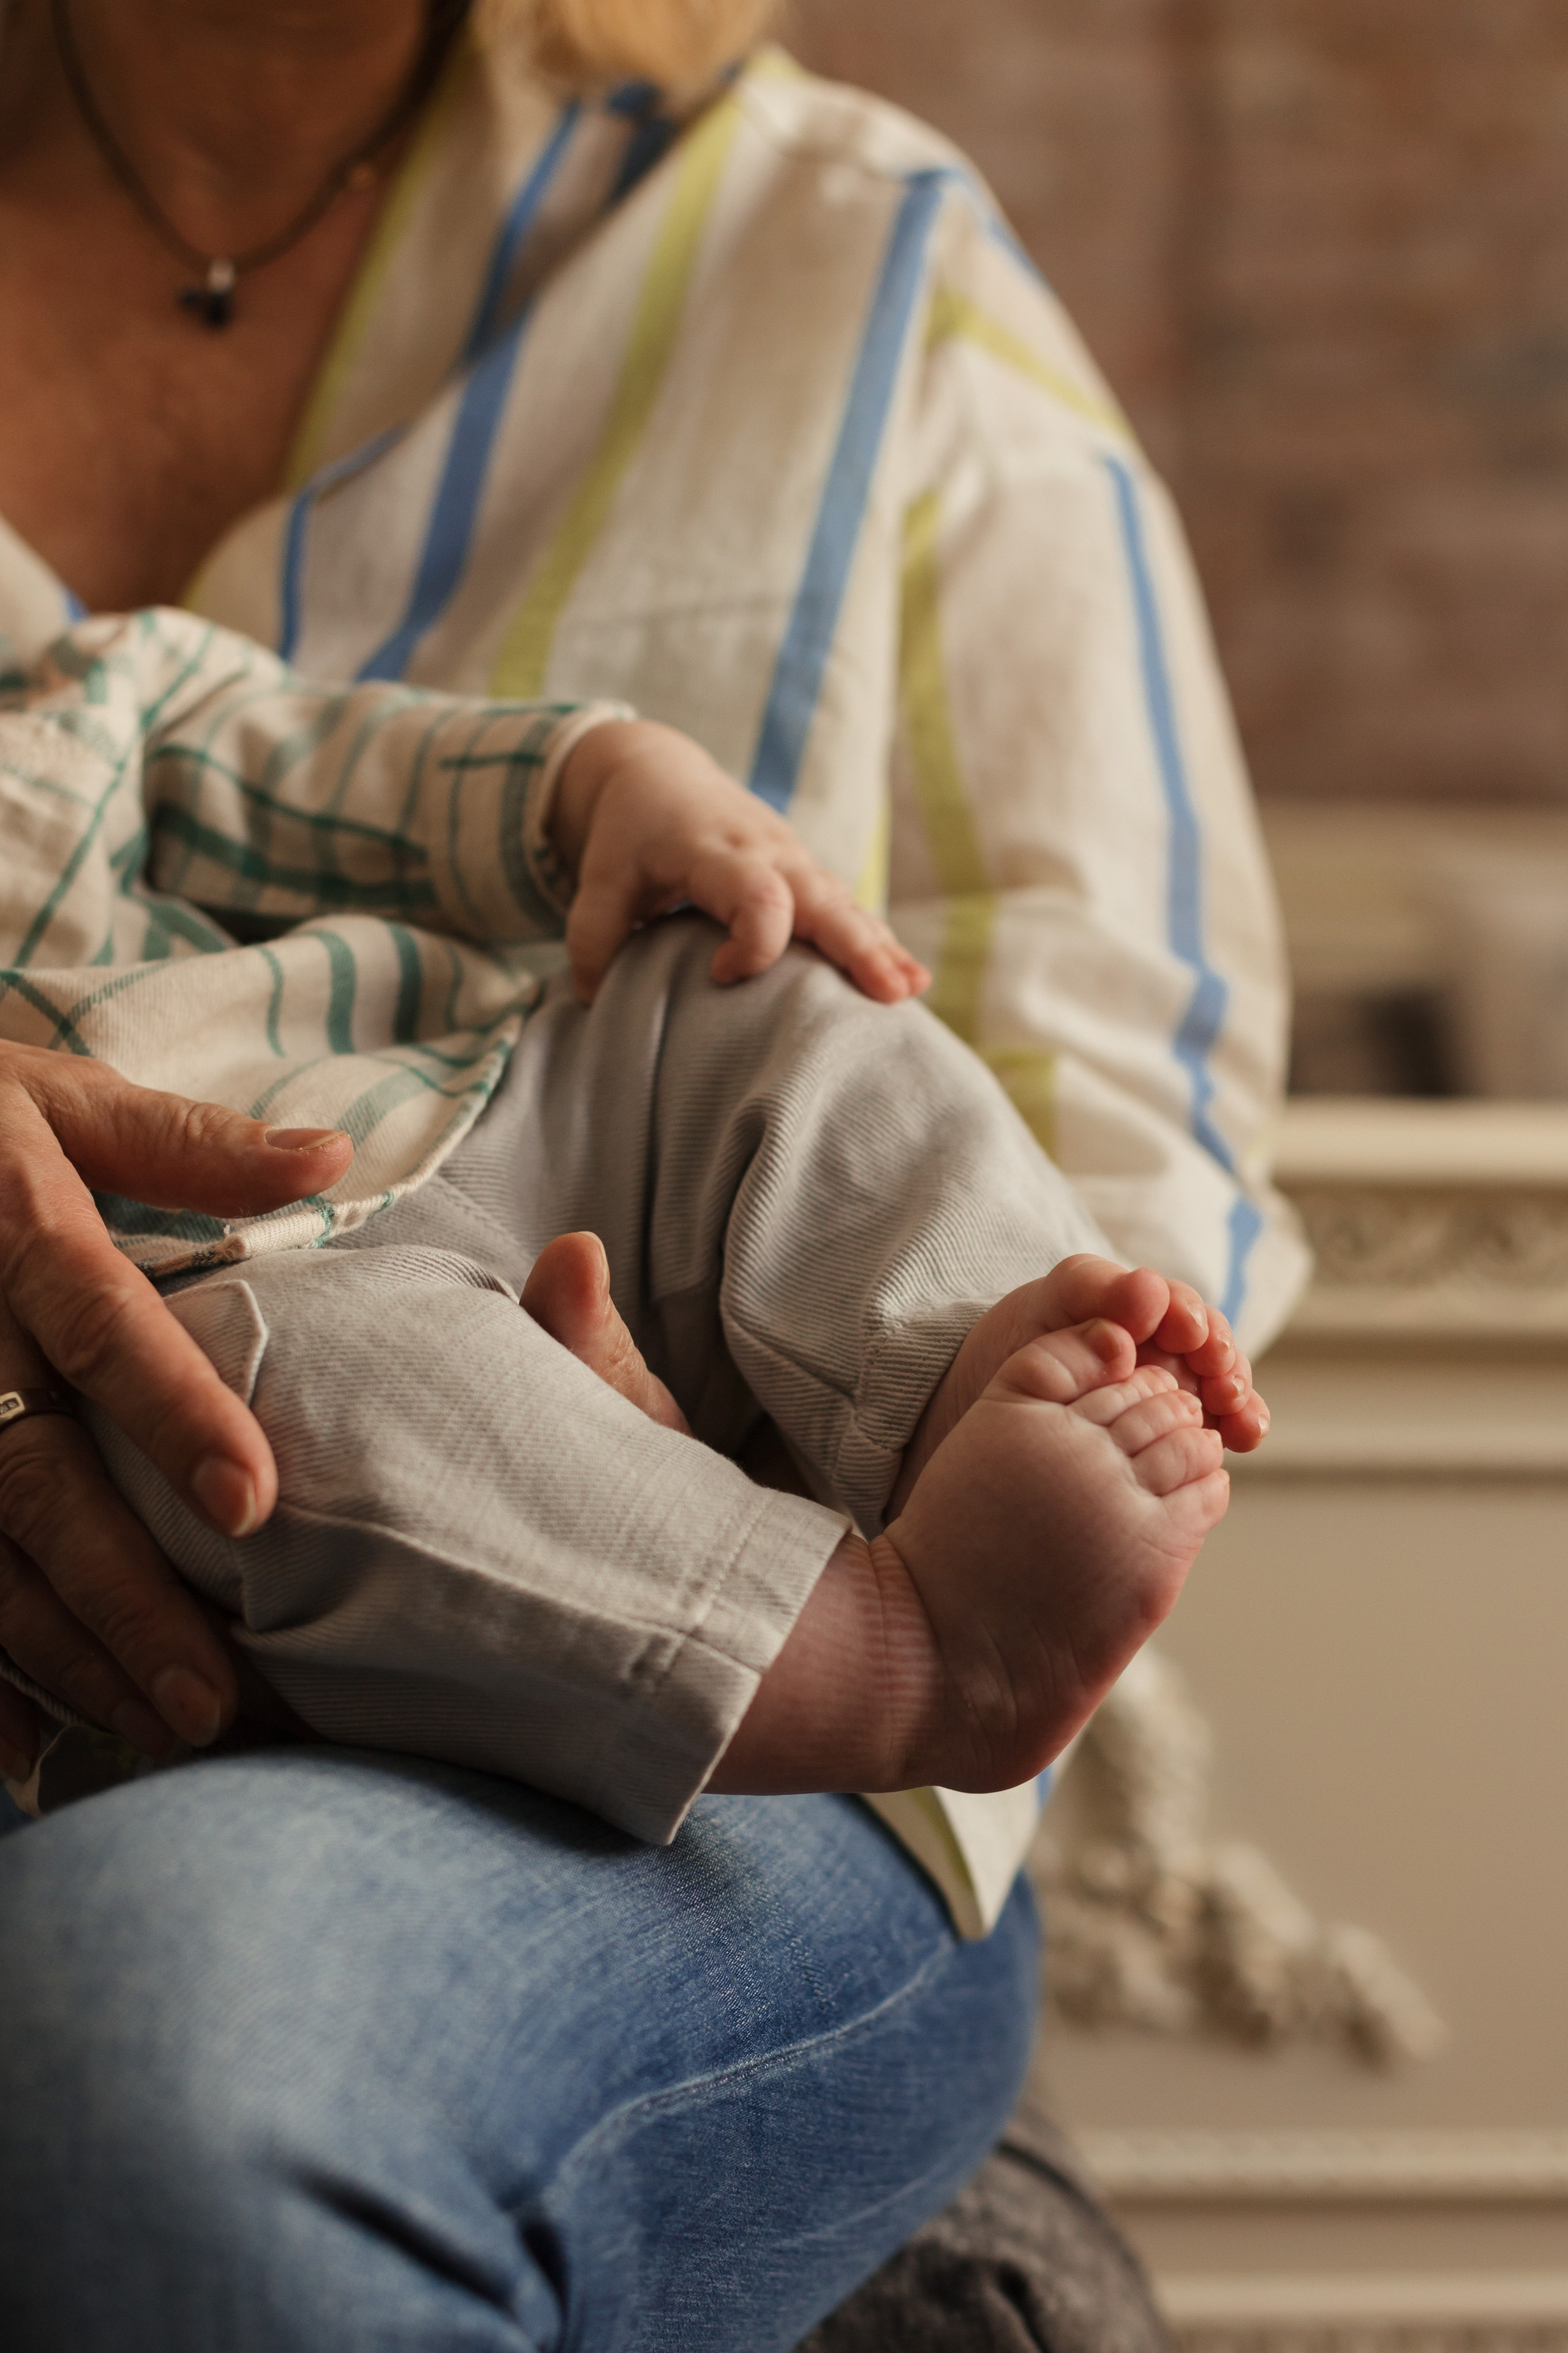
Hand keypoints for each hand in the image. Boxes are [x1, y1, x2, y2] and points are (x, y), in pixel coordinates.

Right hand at [0, 1042, 352, 1780]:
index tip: (253, 1500)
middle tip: (216, 1698)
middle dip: (122, 1595)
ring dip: (63, 1655)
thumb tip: (330, 1156)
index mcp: (13, 1223)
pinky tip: (34, 1755)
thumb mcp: (60, 1101)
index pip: (98, 1324)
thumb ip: (188, 1145)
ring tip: (164, 1732)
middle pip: (32, 1477)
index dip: (171, 1410)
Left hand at [549, 719, 930, 1003]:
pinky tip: (911, 978)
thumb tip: (592, 999)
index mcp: (716, 851)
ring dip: (879, 947)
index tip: (721, 975)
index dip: (754, 943)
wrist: (659, 774)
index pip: (757, 895)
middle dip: (857, 947)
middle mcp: (767, 852)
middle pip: (822, 899)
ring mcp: (794, 862)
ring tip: (910, 990)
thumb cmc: (630, 834)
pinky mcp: (805, 877)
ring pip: (845, 906)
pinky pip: (848, 911)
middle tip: (887, 993)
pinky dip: (878, 942)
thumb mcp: (601, 875)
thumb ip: (595, 935)